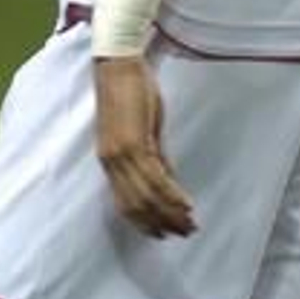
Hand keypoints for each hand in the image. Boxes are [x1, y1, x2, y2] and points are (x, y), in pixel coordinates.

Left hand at [94, 56, 195, 238]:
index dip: (144, 222)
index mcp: (109, 159)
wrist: (118, 64)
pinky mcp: (133, 143)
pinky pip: (155, 178)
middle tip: (184, 233)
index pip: (124, 202)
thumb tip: (168, 182)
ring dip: (171, 213)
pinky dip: (172, 195)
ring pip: (147, 196)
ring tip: (190, 224)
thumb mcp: (142, 130)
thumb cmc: (129, 92)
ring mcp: (120, 153)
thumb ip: (154, 157)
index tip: (163, 234)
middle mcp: (110, 161)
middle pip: (136, 205)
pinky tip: (187, 204)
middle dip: (161, 222)